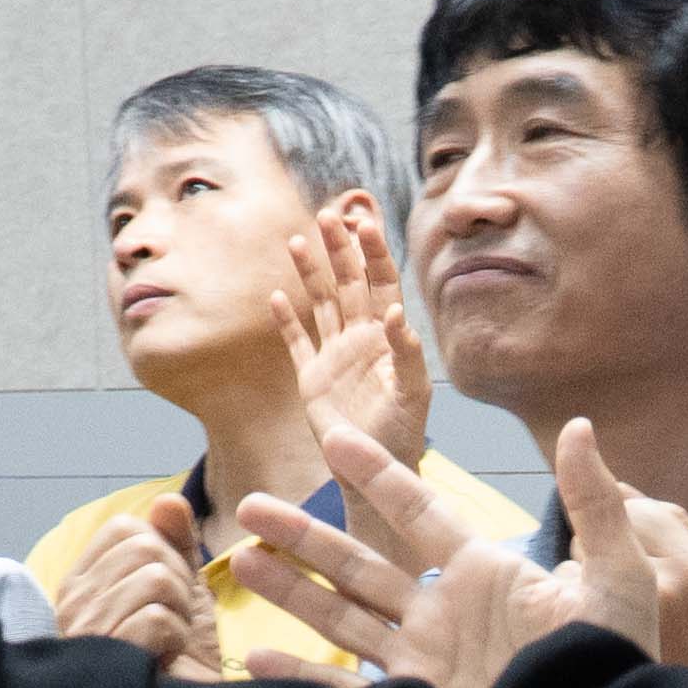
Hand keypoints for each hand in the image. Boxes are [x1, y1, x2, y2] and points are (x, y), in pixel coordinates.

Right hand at [52, 494, 231, 675]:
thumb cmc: (178, 663)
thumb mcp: (183, 591)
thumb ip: (175, 542)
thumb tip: (169, 500)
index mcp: (82, 584)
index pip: (124, 527)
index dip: (165, 550)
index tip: (168, 593)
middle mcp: (72, 604)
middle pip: (145, 548)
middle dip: (180, 584)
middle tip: (172, 622)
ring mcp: (84, 632)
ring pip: (156, 579)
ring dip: (181, 613)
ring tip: (168, 643)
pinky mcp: (104, 657)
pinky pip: (157, 617)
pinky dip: (177, 639)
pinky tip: (165, 662)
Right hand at [234, 420, 687, 687]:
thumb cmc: (618, 666)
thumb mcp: (619, 576)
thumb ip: (596, 503)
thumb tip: (580, 427)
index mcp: (486, 575)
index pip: (420, 512)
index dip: (376, 475)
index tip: (333, 436)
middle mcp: (446, 616)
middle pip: (360, 564)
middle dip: (305, 535)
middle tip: (248, 506)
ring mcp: (427, 665)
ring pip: (343, 617)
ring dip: (291, 590)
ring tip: (243, 561)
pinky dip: (298, 677)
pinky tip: (253, 658)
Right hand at [275, 199, 433, 472]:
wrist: (373, 472)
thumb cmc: (402, 434)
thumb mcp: (412, 394)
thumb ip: (407, 354)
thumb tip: (398, 314)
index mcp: (388, 336)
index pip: (382, 283)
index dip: (373, 253)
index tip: (363, 222)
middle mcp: (361, 338)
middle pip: (350, 283)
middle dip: (339, 250)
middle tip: (327, 215)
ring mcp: (335, 355)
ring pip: (322, 303)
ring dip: (310, 274)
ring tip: (296, 241)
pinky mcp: (312, 377)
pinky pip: (297, 342)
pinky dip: (286, 321)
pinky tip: (275, 297)